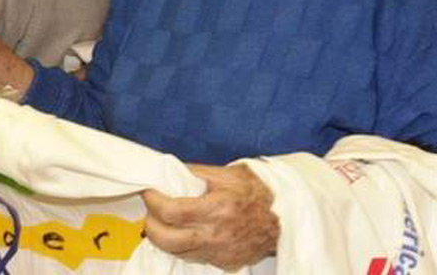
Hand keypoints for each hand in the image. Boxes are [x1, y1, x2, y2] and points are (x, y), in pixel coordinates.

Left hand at [142, 164, 278, 269]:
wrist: (287, 216)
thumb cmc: (259, 190)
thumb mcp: (228, 173)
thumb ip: (195, 173)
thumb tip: (168, 173)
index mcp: (218, 209)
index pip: (172, 211)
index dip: (153, 201)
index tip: (149, 192)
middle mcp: (217, 235)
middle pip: (167, 239)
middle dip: (151, 224)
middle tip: (152, 210)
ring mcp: (221, 253)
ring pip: (177, 252)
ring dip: (164, 237)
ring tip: (164, 221)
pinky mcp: (226, 263)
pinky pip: (194, 258)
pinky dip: (183, 247)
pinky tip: (184, 233)